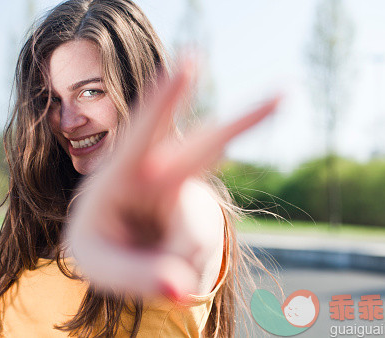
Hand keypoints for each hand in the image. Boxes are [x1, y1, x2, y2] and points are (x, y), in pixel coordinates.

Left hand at [64, 58, 279, 298]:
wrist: (112, 244)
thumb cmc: (98, 242)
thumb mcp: (98, 265)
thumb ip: (134, 275)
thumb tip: (180, 288)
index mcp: (118, 175)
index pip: (142, 135)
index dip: (164, 101)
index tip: (188, 64)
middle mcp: (158, 175)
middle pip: (205, 148)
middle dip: (244, 122)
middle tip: (285, 94)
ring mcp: (184, 193)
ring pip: (207, 218)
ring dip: (184, 249)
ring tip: (150, 273)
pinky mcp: (199, 215)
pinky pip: (201, 247)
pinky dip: (182, 266)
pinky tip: (163, 264)